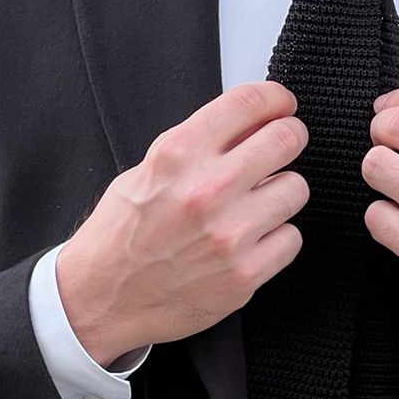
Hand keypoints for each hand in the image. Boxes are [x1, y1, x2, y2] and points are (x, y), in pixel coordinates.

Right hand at [56, 81, 309, 362]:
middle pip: (286, 139)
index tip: (282, 106)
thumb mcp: (148, 171)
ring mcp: (229, 235)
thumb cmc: (122, 235)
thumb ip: (199, 146)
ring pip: (295, 189)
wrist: (103, 298)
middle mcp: (207, 190)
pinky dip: (277, 238)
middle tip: (285, 145)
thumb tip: (251, 124)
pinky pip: (291, 239)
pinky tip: (252, 241)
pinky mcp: (244, 275)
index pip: (249, 102)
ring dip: (282, 193)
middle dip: (290, 137)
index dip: (276, 99)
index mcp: (178, 154)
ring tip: (258, 204)